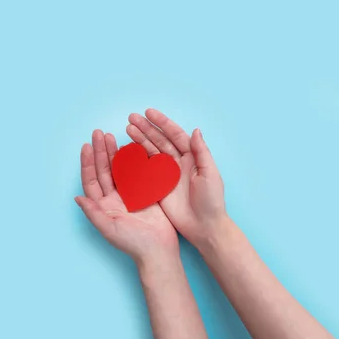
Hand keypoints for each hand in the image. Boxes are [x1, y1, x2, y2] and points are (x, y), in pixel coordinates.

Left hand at [75, 129, 178, 263]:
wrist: (159, 251)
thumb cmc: (133, 243)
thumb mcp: (109, 229)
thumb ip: (93, 212)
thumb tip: (77, 197)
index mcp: (103, 206)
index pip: (92, 180)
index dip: (88, 163)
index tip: (87, 145)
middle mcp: (114, 198)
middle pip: (104, 170)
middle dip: (101, 151)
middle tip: (99, 133)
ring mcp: (130, 195)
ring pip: (120, 169)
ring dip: (115, 153)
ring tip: (112, 136)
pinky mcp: (145, 193)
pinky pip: (138, 173)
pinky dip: (135, 160)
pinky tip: (132, 147)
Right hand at [126, 109, 227, 247]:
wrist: (204, 226)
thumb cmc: (211, 201)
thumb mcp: (210, 174)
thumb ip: (201, 152)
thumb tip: (195, 129)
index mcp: (192, 156)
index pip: (175, 135)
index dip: (162, 123)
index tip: (148, 113)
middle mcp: (178, 162)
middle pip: (160, 140)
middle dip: (146, 128)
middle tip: (130, 118)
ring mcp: (167, 174)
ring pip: (151, 152)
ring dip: (139, 140)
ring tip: (127, 128)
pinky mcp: (158, 186)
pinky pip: (145, 169)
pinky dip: (136, 159)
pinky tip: (126, 150)